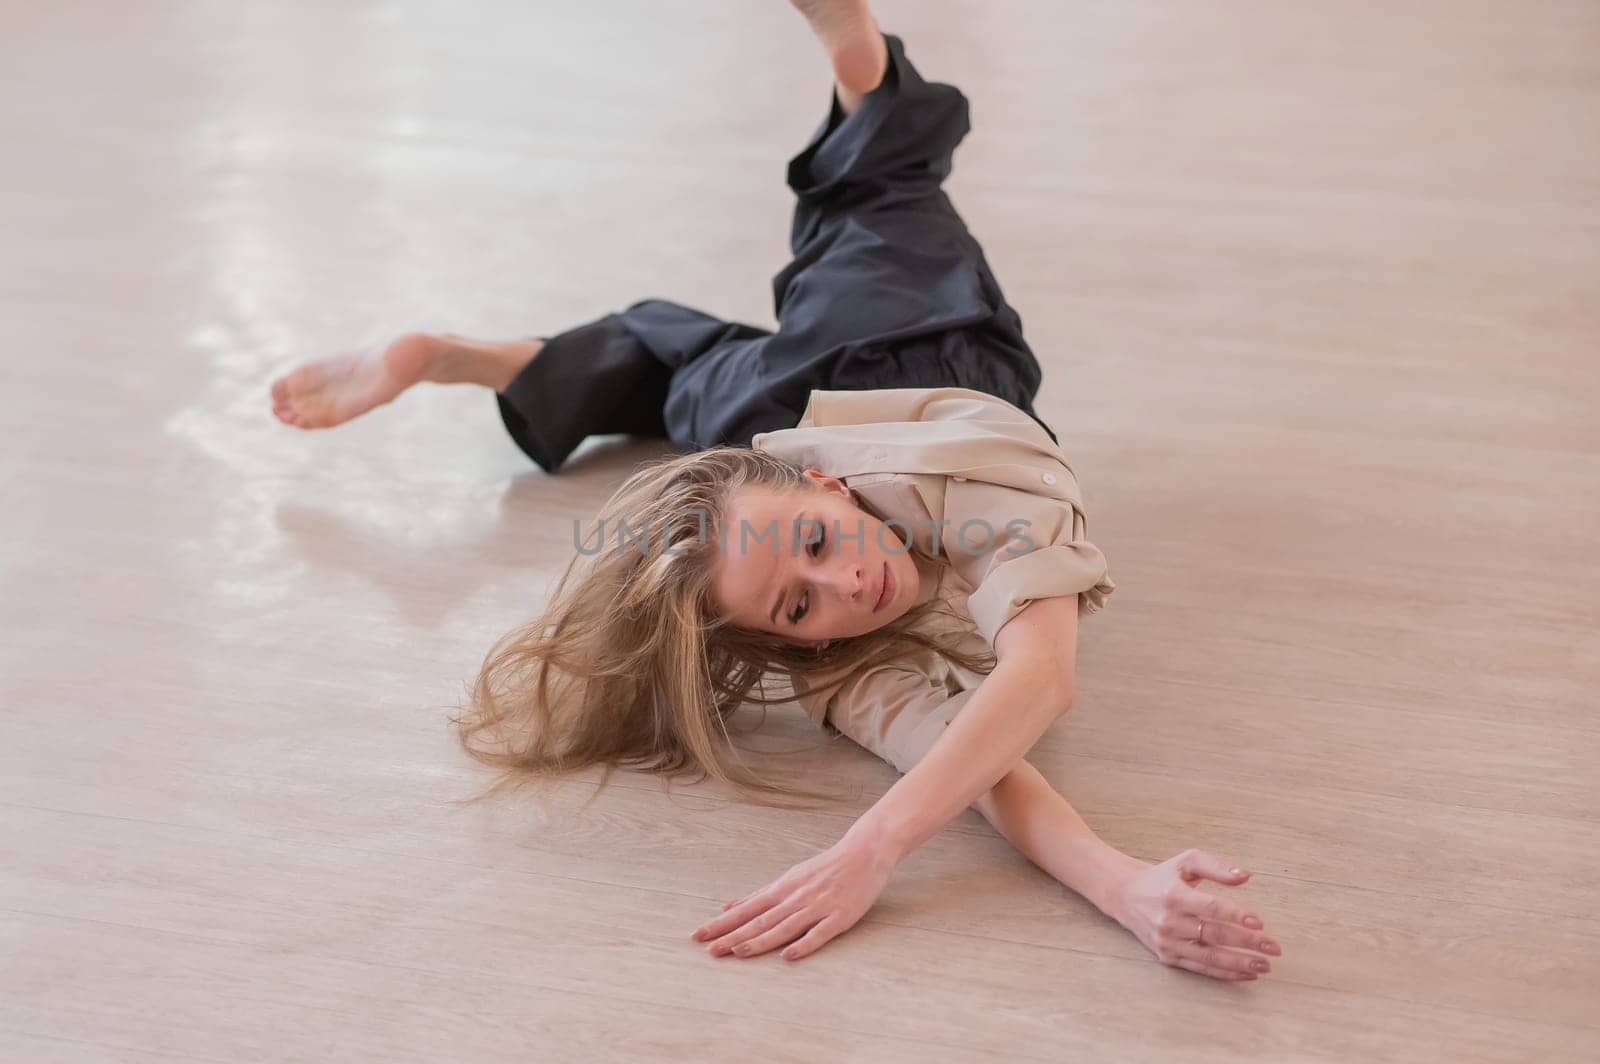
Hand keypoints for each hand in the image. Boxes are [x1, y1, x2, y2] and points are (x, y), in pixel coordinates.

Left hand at [690, 831, 899, 961]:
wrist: (864, 853)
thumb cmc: (824, 868)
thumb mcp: (789, 878)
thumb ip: (759, 895)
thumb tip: (728, 906)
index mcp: (782, 889)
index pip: (746, 909)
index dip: (722, 923)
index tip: (698, 935)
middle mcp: (795, 897)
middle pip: (760, 919)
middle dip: (733, 935)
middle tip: (709, 950)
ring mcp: (818, 906)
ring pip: (784, 926)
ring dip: (760, 940)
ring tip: (738, 951)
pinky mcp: (840, 916)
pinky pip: (819, 933)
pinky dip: (803, 943)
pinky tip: (788, 955)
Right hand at [1108, 848, 1283, 981]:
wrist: (1126, 896)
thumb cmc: (1163, 877)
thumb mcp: (1186, 862)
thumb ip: (1216, 866)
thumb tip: (1245, 876)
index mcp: (1174, 895)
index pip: (1211, 907)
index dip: (1236, 915)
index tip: (1260, 922)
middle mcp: (1169, 921)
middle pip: (1214, 935)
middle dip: (1247, 943)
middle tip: (1273, 948)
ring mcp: (1167, 942)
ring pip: (1209, 957)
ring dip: (1239, 963)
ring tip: (1264, 966)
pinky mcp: (1167, 957)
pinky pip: (1200, 968)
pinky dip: (1225, 973)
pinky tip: (1246, 973)